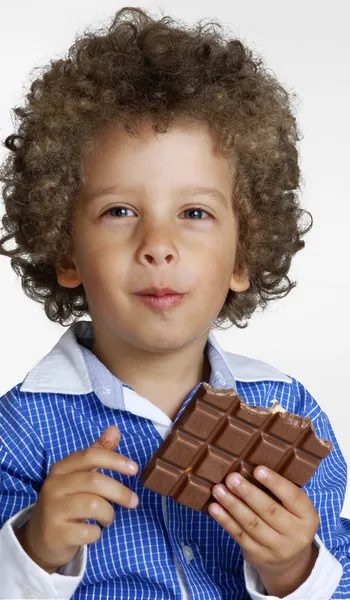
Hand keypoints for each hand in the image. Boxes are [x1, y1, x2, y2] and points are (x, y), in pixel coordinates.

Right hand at [15, 426, 138, 572]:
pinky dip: (97, 532)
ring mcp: (53, 510)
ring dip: (109, 513)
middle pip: (95, 481)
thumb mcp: (79, 475)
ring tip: (107, 518)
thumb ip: (98, 453)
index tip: (134, 469)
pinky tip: (92, 531)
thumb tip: (115, 429)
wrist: (41, 538)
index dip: (115, 460)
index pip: (90, 455)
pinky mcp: (55, 534)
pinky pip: (88, 531)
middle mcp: (54, 486)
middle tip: (134, 501)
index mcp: (61, 468)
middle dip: (120, 492)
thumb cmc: (67, 502)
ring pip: (94, 506)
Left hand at [208, 466, 319, 594]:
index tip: (258, 469)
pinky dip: (225, 520)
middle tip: (231, 478)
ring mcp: (277, 548)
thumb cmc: (288, 520)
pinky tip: (214, 508)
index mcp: (308, 517)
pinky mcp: (258, 556)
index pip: (293, 497)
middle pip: (269, 511)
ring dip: (232, 505)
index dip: (275, 483)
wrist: (289, 561)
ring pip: (252, 524)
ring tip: (218, 489)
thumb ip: (281, 491)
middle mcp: (296, 535)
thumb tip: (251, 464)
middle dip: (248, 493)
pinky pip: (239, 535)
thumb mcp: (295, 508)